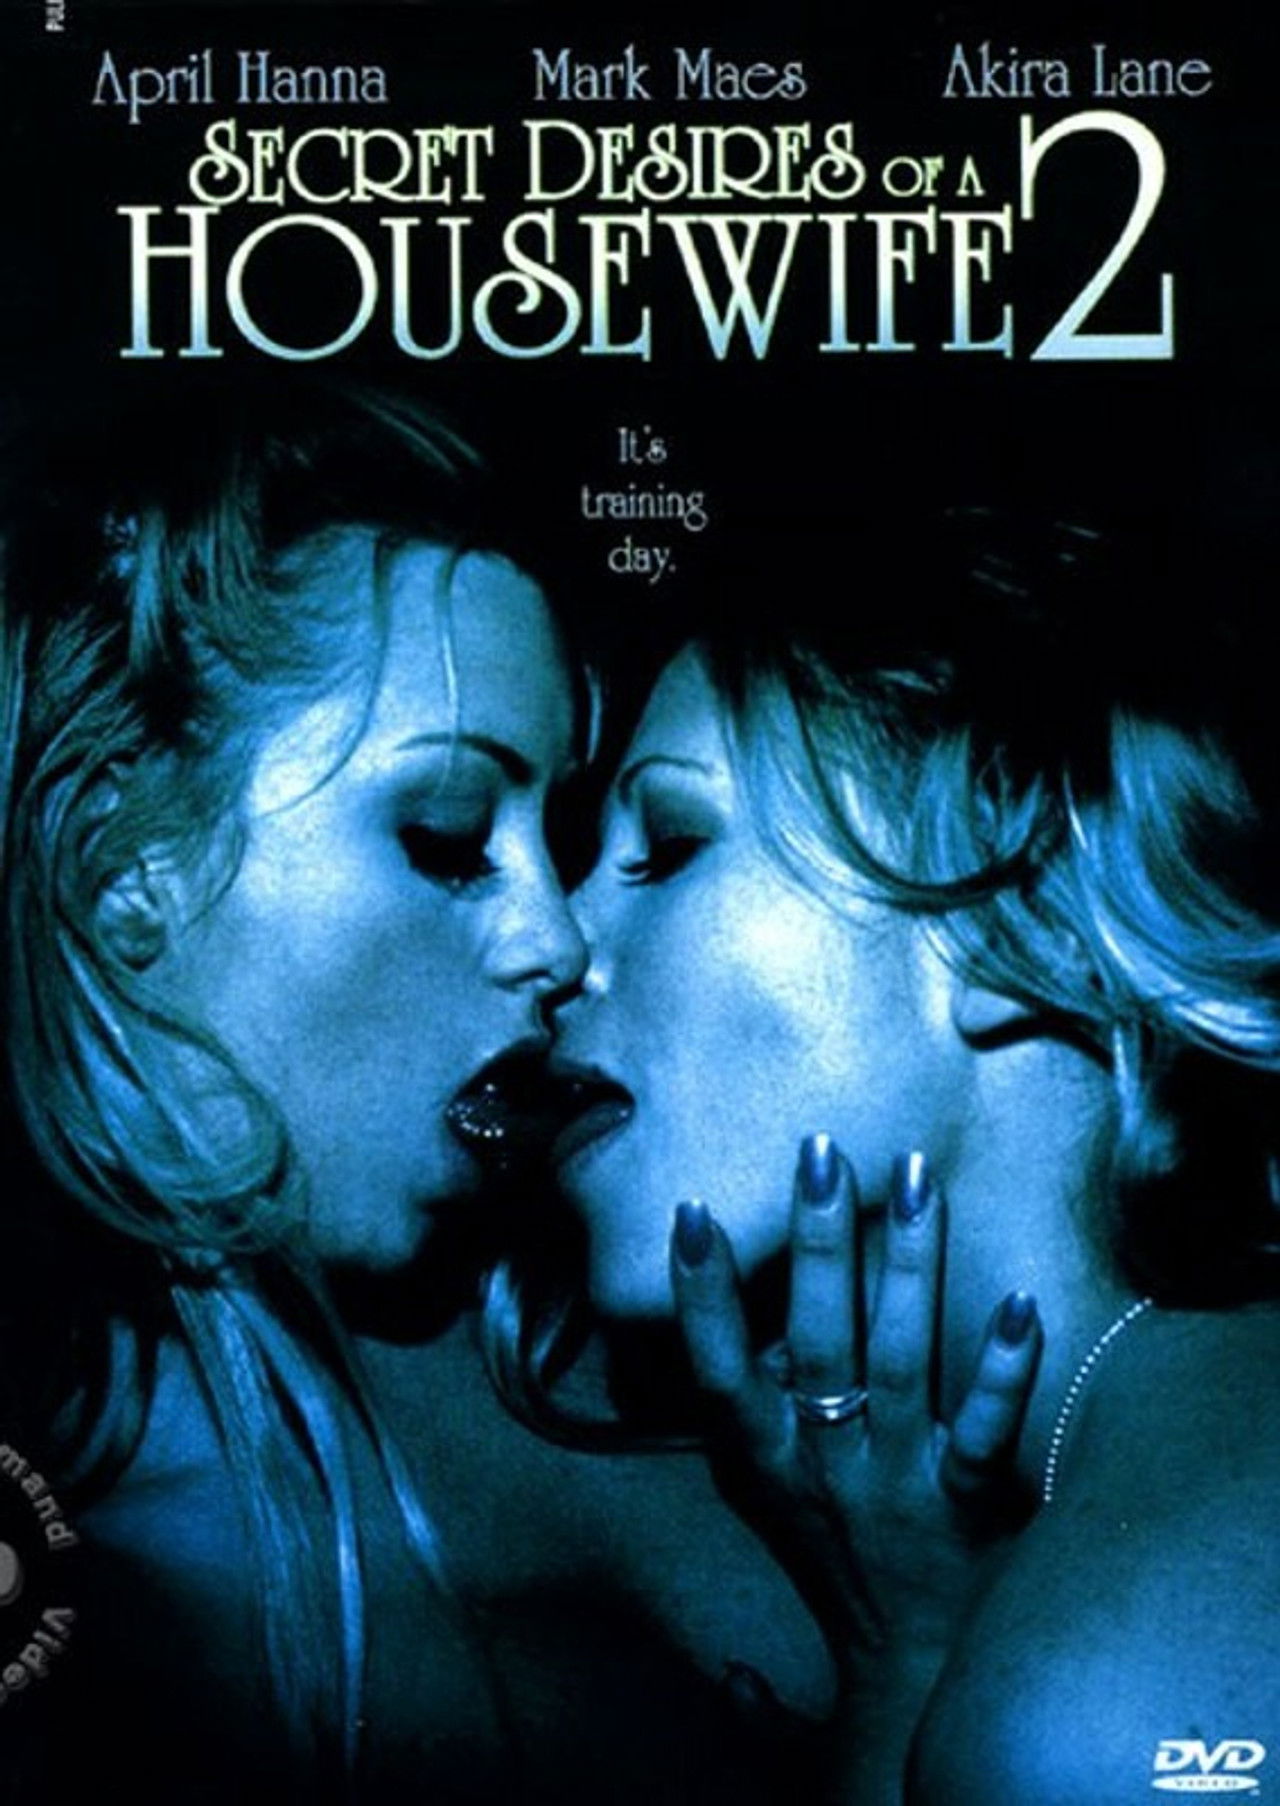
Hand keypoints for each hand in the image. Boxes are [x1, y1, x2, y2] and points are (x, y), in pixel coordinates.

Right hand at [669, 1136, 1041, 1791]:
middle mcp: (825, 1467)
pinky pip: (982, 1434)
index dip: (702, 1297)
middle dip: (817, 1242)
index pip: (719, 1371)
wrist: (907, 1673)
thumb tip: (712, 1309)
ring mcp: (896, 1485)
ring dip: (905, 1267)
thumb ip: (744, 1410)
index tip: (692, 1212)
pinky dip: (1002, 1371)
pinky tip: (1021, 1302)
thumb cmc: (833, 1561)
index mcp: (768, 1461)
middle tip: (821, 1151)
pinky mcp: (964, 1508)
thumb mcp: (766, 1491)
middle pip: (816, 1345)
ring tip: (916, 1179)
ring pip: (897, 1363)